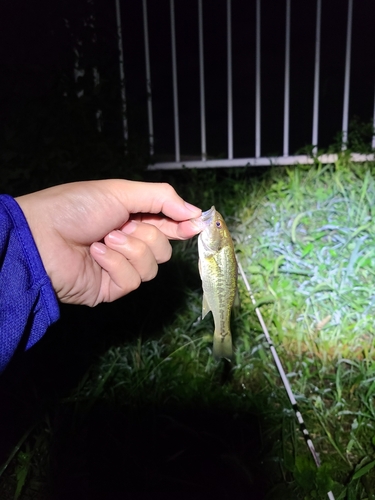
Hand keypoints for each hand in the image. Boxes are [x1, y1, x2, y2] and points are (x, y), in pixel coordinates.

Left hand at [16, 179, 200, 305]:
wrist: (42, 236)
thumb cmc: (76, 207)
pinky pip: (133, 281)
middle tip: (124, 226)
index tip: (198, 224)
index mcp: (132, 218)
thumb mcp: (120, 191)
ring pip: (152, 266)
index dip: (183, 225)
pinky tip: (96, 255)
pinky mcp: (112, 287)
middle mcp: (129, 243)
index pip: (168, 224)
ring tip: (104, 240)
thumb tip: (196, 212)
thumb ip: (162, 198)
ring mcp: (121, 267)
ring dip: (130, 250)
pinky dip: (116, 265)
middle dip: (148, 235)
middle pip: (165, 248)